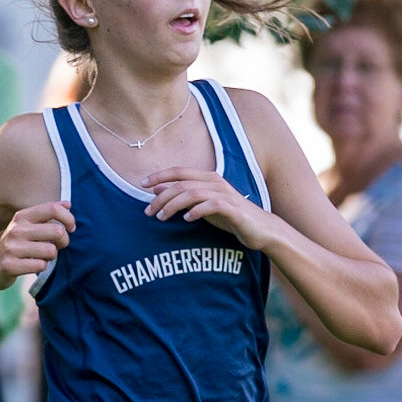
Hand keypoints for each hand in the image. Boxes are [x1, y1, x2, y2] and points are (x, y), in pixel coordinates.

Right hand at [0, 203, 74, 290]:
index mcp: (22, 216)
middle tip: (57, 246)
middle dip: (64, 241)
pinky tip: (32, 265)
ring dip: (51, 257)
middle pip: (57, 231)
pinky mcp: (10, 265)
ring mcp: (12, 248)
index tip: (71, 228)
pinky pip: (40, 266)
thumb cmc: (15, 245)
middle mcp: (17, 229)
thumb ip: (46, 215)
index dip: (68, 219)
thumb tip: (68, 204)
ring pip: (51, 251)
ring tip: (41, 256)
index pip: (53, 209)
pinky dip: (41, 267)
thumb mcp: (26, 225)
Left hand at [141, 168, 272, 249]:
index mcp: (208, 178)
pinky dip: (197, 210)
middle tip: (148, 212)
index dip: (160, 176)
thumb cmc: (230, 217)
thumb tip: (157, 190)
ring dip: (174, 205)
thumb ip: (183, 197)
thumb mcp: (202, 206)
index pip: (179, 172)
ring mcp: (225, 194)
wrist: (260, 229)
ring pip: (193, 193)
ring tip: (162, 218)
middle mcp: (215, 182)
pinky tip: (187, 219)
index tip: (142, 184)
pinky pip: (212, 205)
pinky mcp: (233, 209)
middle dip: (162, 197)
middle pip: (182, 183)